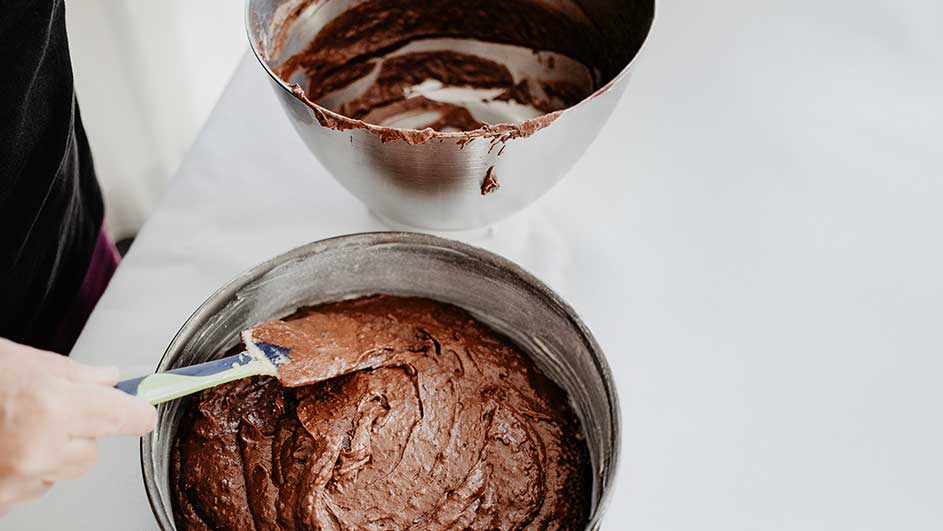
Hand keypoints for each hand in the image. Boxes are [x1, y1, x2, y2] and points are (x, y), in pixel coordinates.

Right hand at [0, 338, 155, 513]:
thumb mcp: (24, 362)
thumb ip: (75, 375)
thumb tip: (110, 381)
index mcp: (52, 407)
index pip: (126, 418)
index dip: (136, 412)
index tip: (141, 410)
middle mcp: (40, 449)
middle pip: (93, 452)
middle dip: (81, 432)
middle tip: (47, 411)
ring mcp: (18, 480)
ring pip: (63, 471)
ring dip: (51, 452)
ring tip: (14, 427)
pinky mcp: (2, 500)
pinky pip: (33, 486)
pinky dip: (24, 469)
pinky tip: (2, 446)